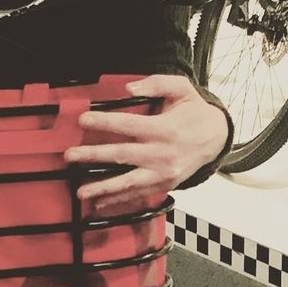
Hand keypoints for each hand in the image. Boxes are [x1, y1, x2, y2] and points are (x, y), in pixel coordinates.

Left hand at [63, 74, 230, 213]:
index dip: (104, 122)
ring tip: (81, 192)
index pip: (128, 125)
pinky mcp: (165, 185)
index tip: (83, 119)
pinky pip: (138, 194)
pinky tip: (100, 203)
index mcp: (165, 129)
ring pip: (128, 182)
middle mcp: (162, 154)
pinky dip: (118, 200)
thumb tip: (129, 88)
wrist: (217, 138)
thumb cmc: (195, 112)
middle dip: (94, 156)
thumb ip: (157, 83)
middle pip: (123, 156)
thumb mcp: (182, 89)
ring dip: (103, 188)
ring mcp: (163, 173)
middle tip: (70, 156)